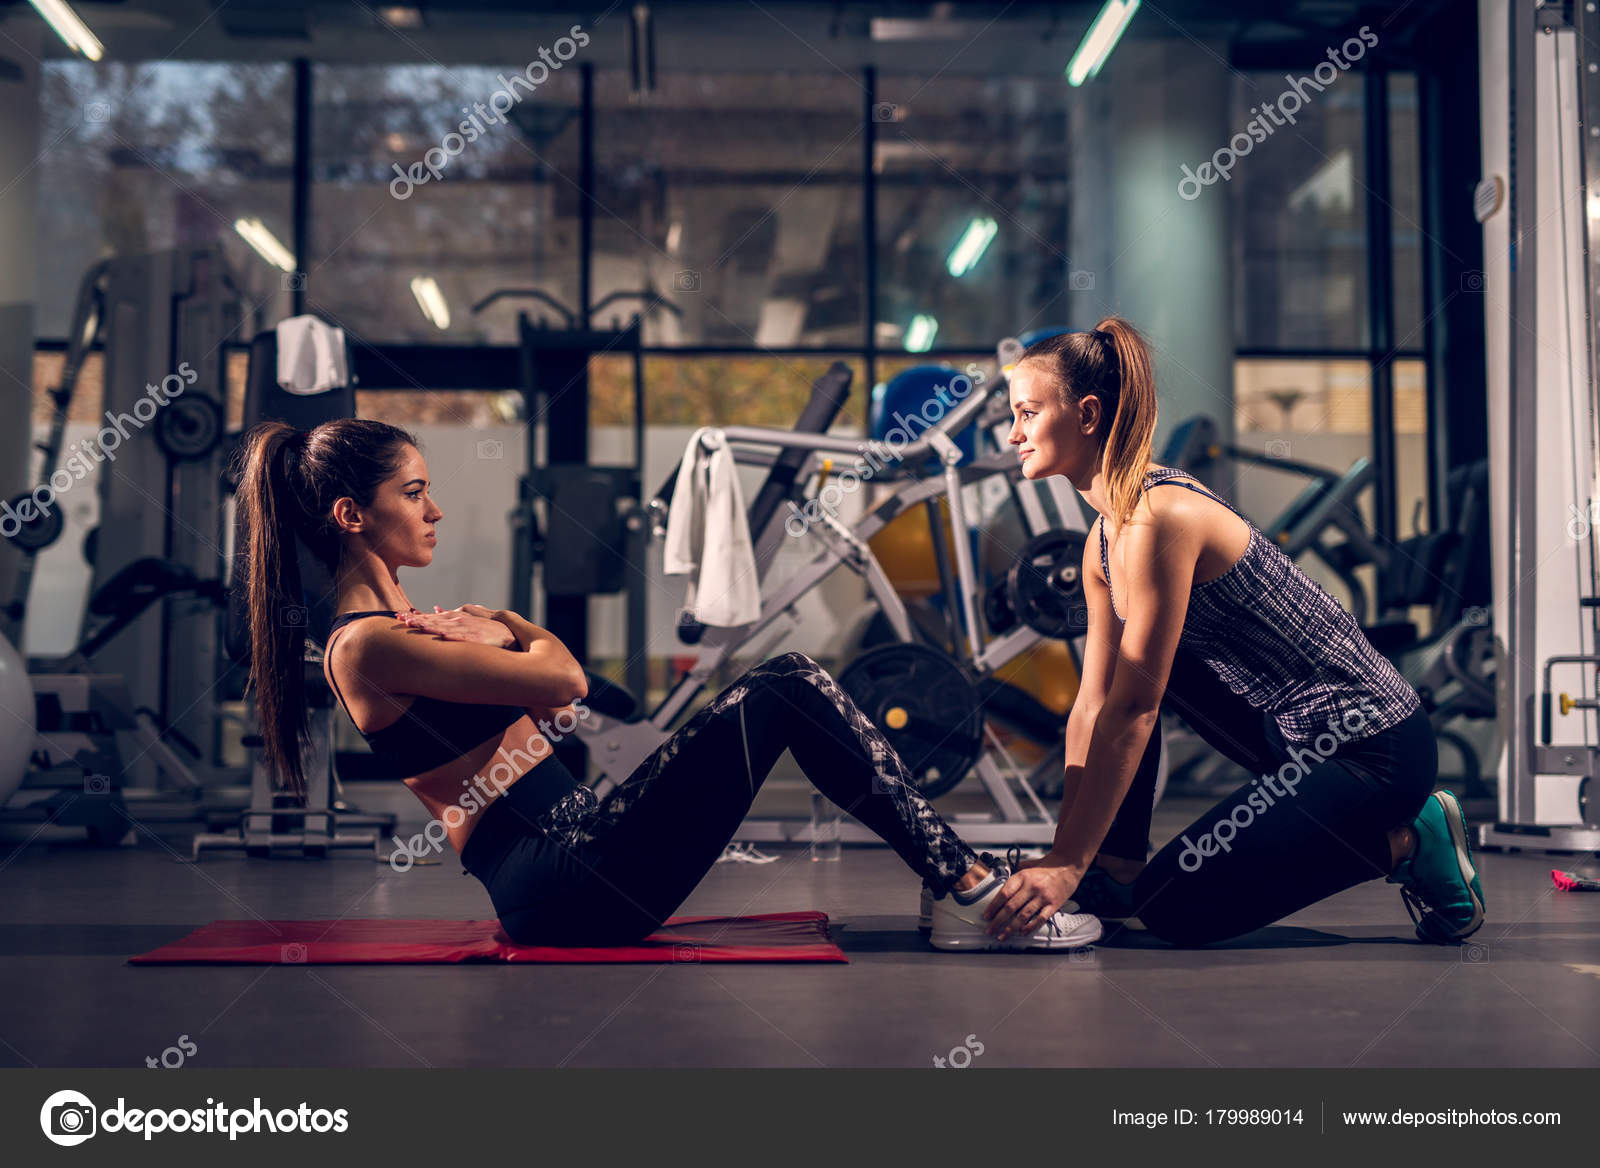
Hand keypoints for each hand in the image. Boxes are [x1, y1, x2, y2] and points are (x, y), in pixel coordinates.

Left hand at [395, 605, 514, 647]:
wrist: (507, 633)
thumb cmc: (484, 628)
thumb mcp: (467, 617)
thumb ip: (450, 613)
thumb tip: (435, 607)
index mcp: (453, 618)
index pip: (430, 617)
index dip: (414, 616)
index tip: (399, 616)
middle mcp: (457, 621)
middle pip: (433, 620)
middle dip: (416, 620)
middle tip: (400, 620)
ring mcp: (465, 629)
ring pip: (443, 627)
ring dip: (429, 626)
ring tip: (415, 626)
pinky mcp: (474, 638)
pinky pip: (460, 637)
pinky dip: (450, 636)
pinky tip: (441, 635)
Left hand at [982, 858, 1082, 940]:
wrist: (1067, 866)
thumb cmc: (1047, 868)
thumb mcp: (1027, 867)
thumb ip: (1014, 875)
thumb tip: (999, 883)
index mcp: (1022, 876)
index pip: (1004, 893)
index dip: (993, 906)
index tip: (987, 916)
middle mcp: (1031, 886)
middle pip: (1010, 907)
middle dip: (998, 921)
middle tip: (990, 930)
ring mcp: (1043, 896)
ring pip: (1023, 915)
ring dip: (1010, 928)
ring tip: (1002, 935)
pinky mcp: (1053, 904)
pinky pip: (1040, 919)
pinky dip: (1030, 927)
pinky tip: (1022, 932)